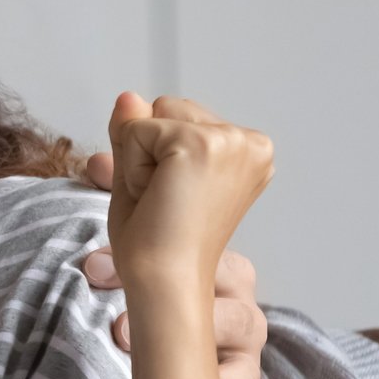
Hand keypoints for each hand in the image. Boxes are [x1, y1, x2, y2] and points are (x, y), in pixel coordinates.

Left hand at [82, 244, 264, 378]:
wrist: (159, 329)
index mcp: (231, 280)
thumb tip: (95, 268)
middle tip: (125, 342)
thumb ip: (120, 267)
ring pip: (245, 378)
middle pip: (240, 323)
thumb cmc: (153, 294)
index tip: (126, 309)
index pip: (229, 273)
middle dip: (185, 336)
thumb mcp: (139, 272)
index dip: (181, 288)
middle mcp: (246, 322)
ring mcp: (244, 366)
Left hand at [104, 94, 273, 293]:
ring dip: (139, 160)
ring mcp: (232, 141)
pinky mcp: (206, 144)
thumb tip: (128, 96)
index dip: (155, 158)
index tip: (171, 199)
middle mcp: (251, 143)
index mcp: (248, 151)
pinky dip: (132, 167)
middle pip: (166, 108)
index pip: (176, 117)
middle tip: (163, 201)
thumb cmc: (156, 243)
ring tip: (160, 200)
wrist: (163, 282)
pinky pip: (137, 130)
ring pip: (150, 117)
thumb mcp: (143, 175)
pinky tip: (154, 197)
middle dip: (147, 152)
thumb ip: (136, 132)